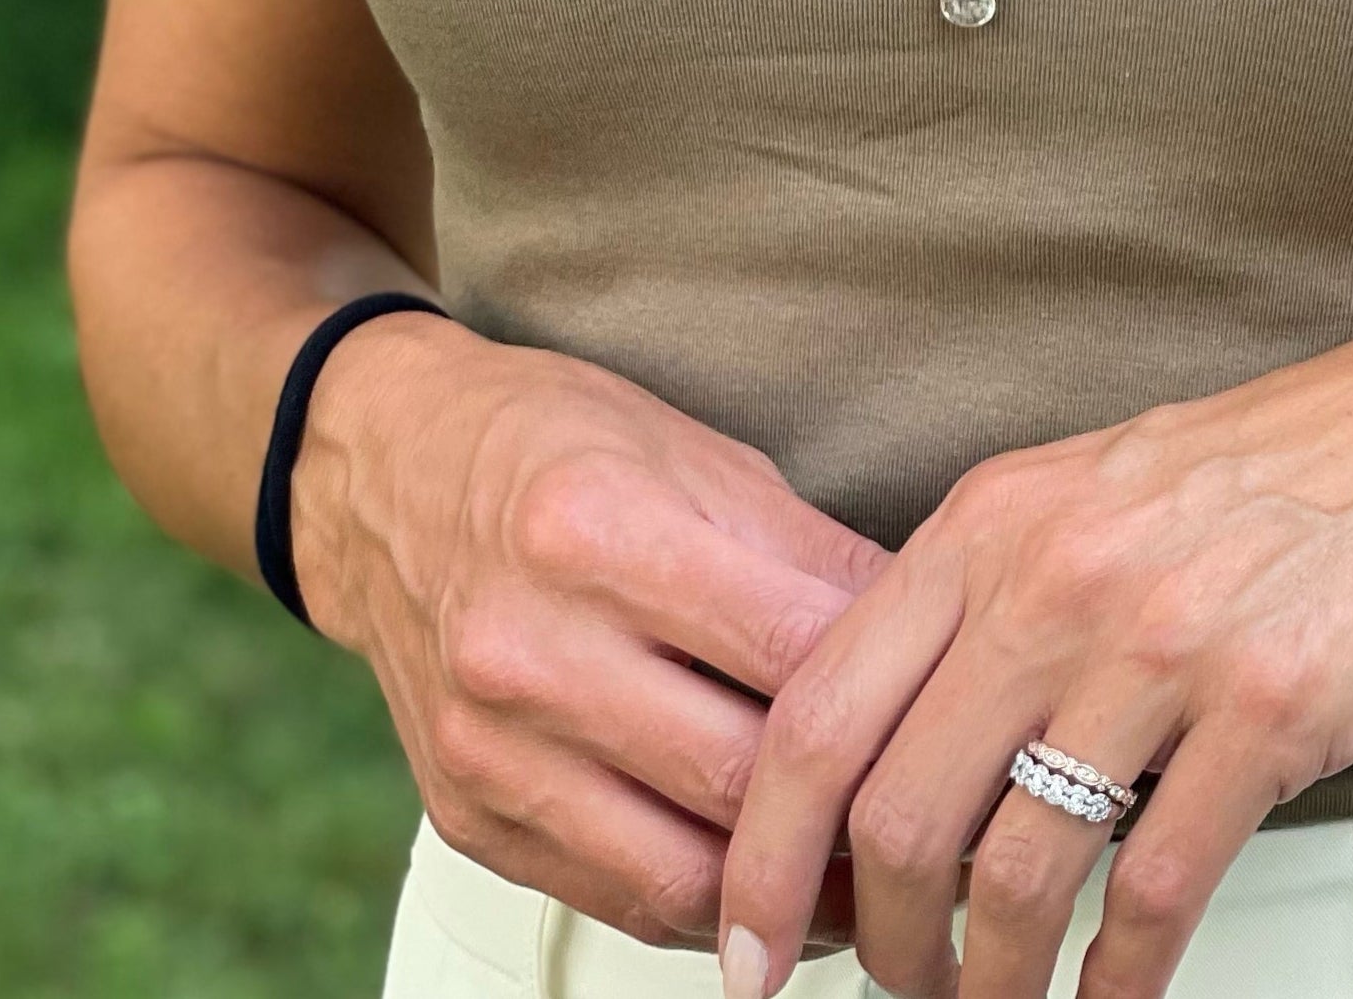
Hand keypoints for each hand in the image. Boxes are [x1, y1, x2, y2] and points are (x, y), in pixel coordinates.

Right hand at [289, 313, 887, 949]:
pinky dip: (714, 905)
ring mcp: (488, 746)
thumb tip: (934, 642)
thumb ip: (810, 557)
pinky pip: (619, 897)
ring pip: (685, 872)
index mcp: (594, 528)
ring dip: (797, 889)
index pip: (788, 649)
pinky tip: (777, 881)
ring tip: (876, 869)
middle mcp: (527, 647)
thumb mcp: (697, 456)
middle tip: (946, 810)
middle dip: (860, 807)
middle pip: (742, 776)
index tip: (966, 714)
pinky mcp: (470, 816)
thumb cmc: (553, 446)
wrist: (386, 475)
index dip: (897, 693)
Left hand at [717, 303, 1352, 998]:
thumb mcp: (1086, 490)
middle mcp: (1055, 577)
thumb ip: (983, 594)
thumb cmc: (1272, 471)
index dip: (761, 852)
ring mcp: (1162, 644)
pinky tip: (1109, 995)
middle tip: (896, 985)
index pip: (818, 709)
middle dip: (880, 944)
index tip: (744, 939)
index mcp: (990, 522)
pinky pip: (1153, 895)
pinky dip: (1115, 982)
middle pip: (895, 816)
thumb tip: (888, 741)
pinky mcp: (1269, 712)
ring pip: (1015, 876)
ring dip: (989, 983)